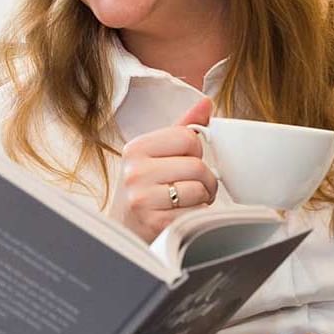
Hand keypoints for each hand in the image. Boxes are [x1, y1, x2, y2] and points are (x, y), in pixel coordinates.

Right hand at [107, 98, 219, 241]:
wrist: (127, 230)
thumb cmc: (146, 189)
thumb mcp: (157, 155)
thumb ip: (183, 128)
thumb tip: (206, 103)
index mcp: (135, 149)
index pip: (188, 137)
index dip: (194, 152)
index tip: (182, 163)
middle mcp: (135, 172)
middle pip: (197, 165)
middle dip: (203, 179)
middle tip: (188, 188)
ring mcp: (143, 199)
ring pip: (200, 189)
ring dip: (201, 199)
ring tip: (184, 202)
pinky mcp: (156, 223)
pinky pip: (197, 212)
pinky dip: (196, 216)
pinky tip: (179, 216)